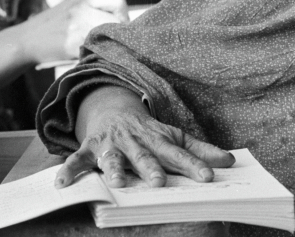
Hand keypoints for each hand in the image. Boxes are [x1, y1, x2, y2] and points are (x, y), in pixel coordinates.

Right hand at [20, 0, 127, 63]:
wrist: (24, 41)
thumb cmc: (51, 25)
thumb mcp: (71, 6)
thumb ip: (93, 7)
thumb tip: (123, 15)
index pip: (118, 0)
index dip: (123, 14)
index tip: (120, 24)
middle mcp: (82, 9)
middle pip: (118, 20)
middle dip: (120, 32)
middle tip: (114, 40)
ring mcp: (77, 26)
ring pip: (109, 35)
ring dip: (110, 44)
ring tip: (103, 48)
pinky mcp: (72, 44)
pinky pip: (96, 49)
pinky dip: (98, 53)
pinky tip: (91, 55)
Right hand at [55, 85, 233, 188]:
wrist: (116, 112)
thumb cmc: (150, 133)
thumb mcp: (176, 138)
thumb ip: (202, 151)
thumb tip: (231, 161)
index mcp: (160, 140)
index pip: (180, 154)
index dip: (194, 165)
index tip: (208, 177)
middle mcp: (137, 142)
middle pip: (146, 157)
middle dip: (152, 168)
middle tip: (159, 183)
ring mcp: (113, 144)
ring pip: (114, 158)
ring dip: (114, 169)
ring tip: (117, 182)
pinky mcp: (91, 148)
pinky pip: (78, 159)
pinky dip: (70, 169)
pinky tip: (62, 182)